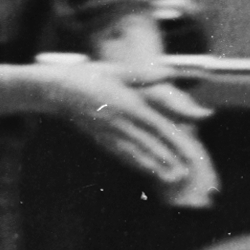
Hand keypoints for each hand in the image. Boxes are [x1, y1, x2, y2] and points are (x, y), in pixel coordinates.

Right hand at [58, 65, 219, 208]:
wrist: (58, 90)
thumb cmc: (90, 76)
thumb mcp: (119, 71)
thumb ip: (147, 75)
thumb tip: (171, 71)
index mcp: (130, 106)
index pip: (159, 127)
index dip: (176, 142)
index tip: (191, 153)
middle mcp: (122, 123)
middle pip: (151, 146)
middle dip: (170, 161)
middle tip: (187, 174)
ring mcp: (110, 134)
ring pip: (137, 154)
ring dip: (156, 167)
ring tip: (172, 178)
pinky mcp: (101, 140)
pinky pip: (122, 155)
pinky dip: (136, 164)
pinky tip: (146, 171)